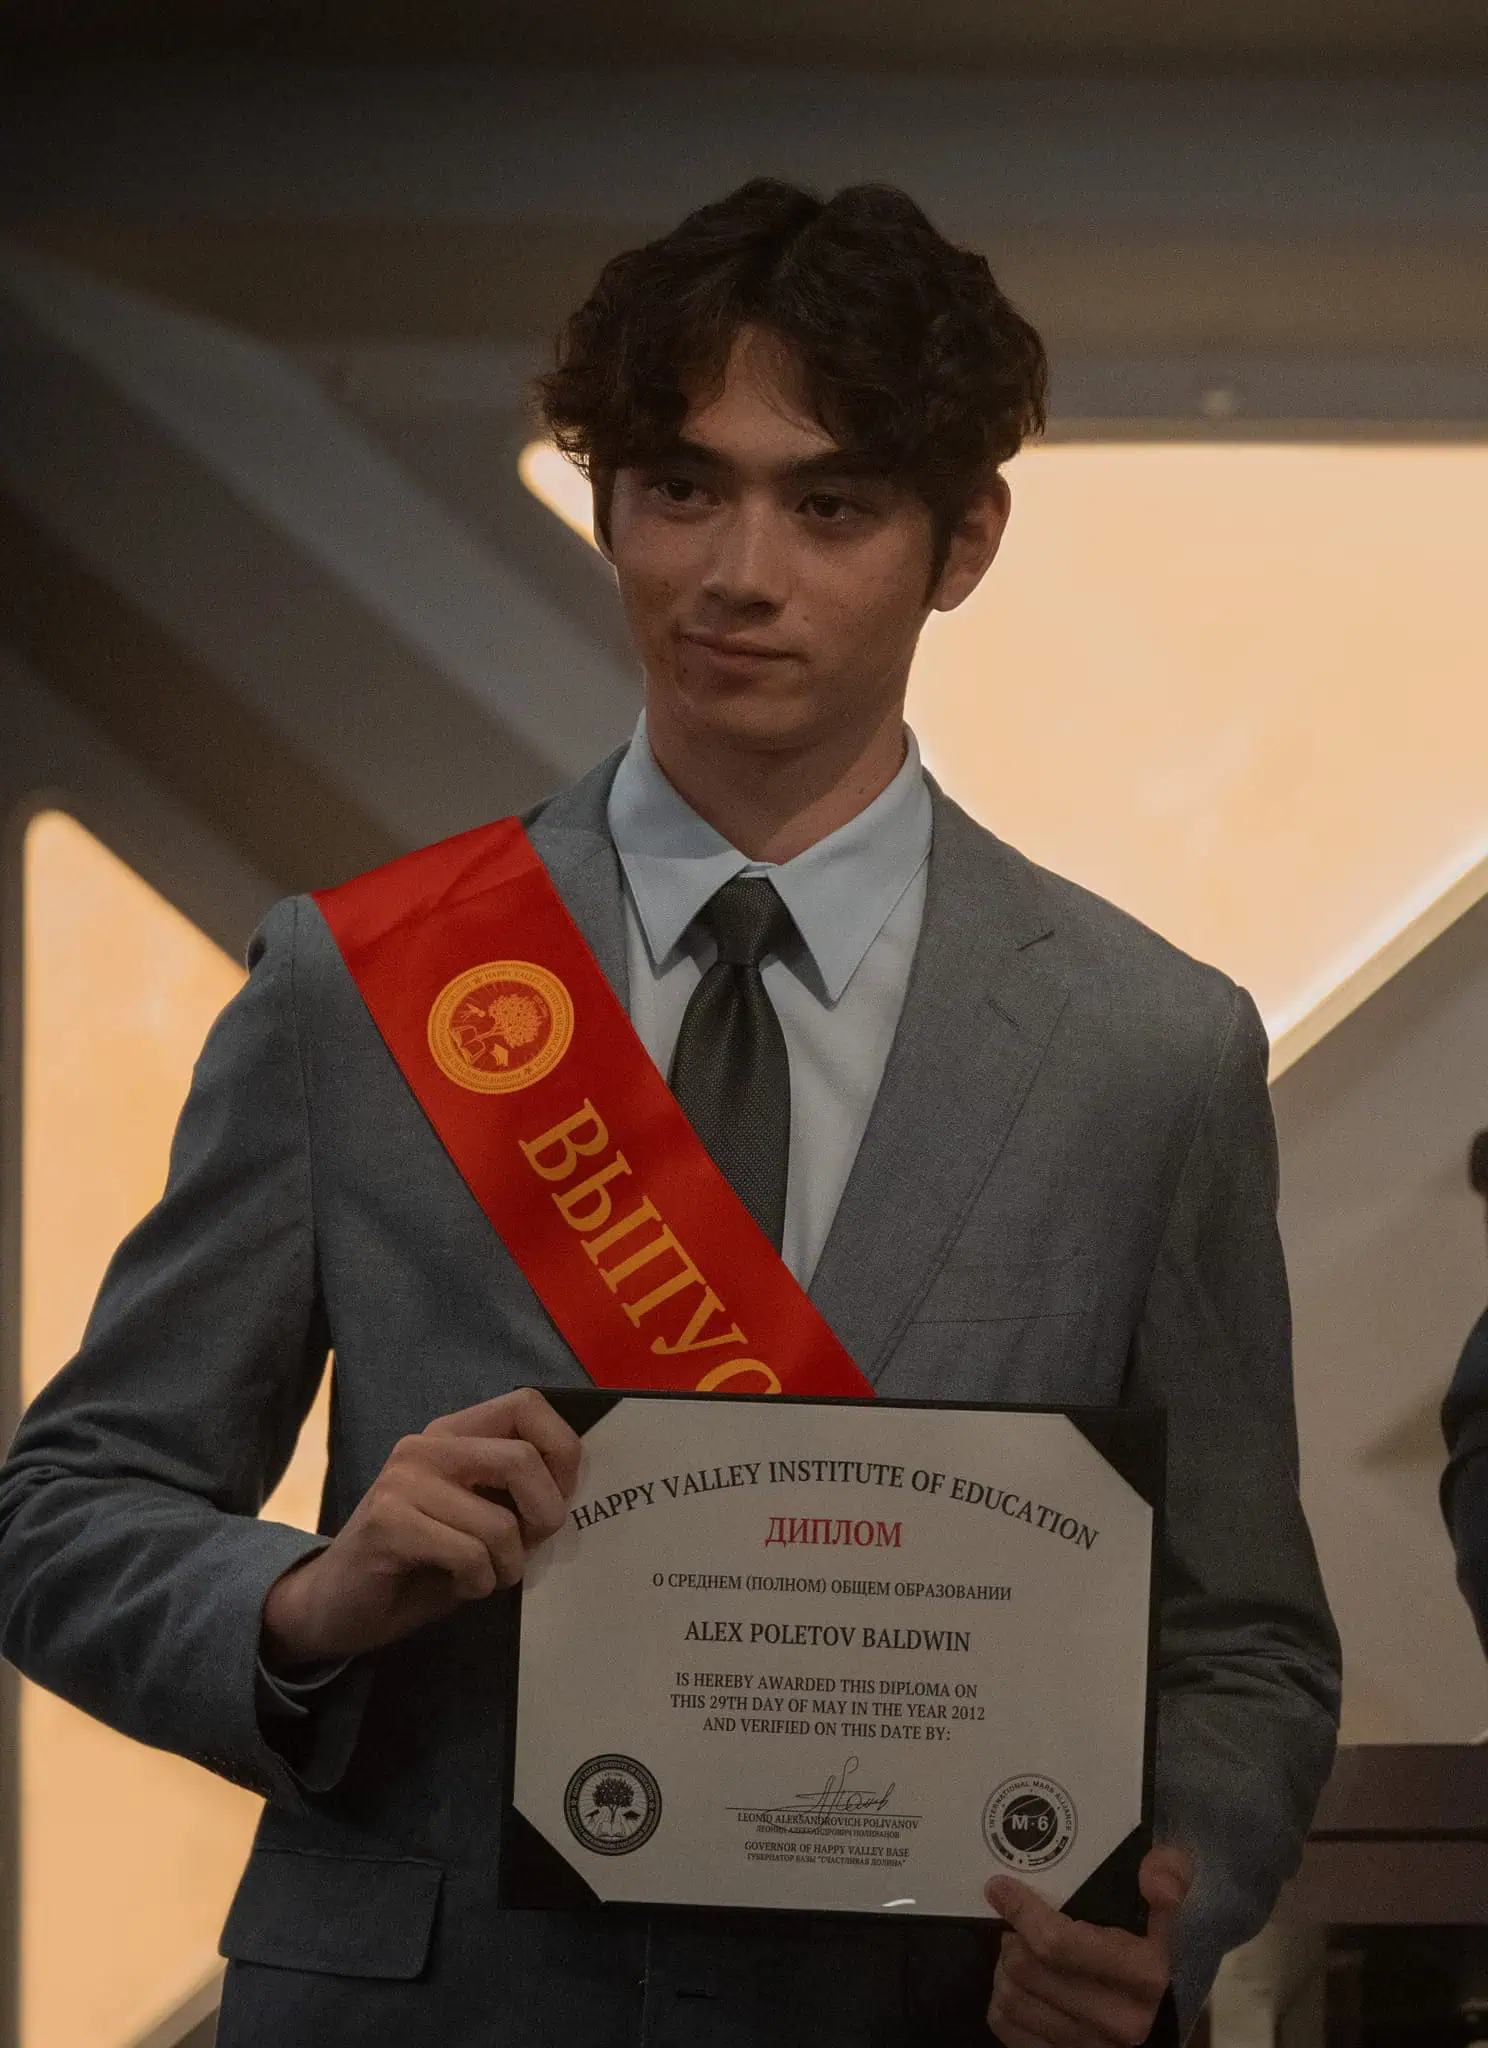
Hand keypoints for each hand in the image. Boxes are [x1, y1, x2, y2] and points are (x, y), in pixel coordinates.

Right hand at [261, 1387, 581, 1665]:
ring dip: (508, 1567)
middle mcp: (426, 1446)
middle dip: (544, 1517)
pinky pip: (468, 1555)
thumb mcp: (480, 1521)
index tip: (559, 1499)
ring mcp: (402, 1481)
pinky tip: (458, 1586)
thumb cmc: (420, 1565)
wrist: (335, 1607)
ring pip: (499, 1523)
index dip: (562, 1451)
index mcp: (453, 1433)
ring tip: (484, 1577)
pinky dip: (478, 1583)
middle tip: (528, 1551)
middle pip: (522, 1460)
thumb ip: (517, 1498)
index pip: (527, 1405)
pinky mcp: (387, 1524)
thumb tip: (572, 1494)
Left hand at [985, 1845, 1192, 2045]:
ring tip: (1017, 1952)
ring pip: (1011, 1999)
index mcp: (1143, 1974)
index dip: (1021, 1910)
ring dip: (1003, 1968)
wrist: (1159, 2006)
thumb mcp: (1168, 1898)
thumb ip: (1170, 1873)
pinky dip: (1002, 2001)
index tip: (1001, 1887)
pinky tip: (1020, 1984)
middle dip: (1011, 1938)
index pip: (1057, 1942)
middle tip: (1015, 1925)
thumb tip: (1152, 1879)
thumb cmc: (1152, 1942)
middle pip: (1025, 1968)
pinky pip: (1006, 2028)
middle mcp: (1120, 2021)